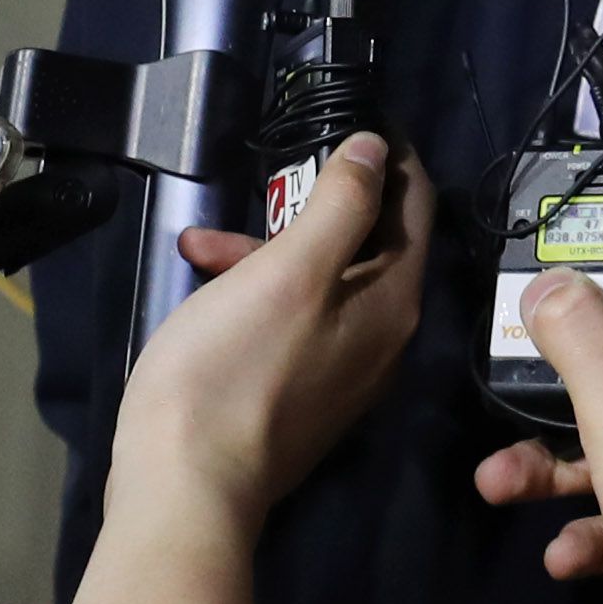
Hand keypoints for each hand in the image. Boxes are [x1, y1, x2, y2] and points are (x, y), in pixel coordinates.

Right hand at [113, 133, 431, 529]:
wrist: (187, 486)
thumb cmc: (236, 367)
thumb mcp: (290, 270)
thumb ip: (340, 205)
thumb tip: (377, 150)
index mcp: (393, 303)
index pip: (416, 210)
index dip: (394, 159)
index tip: (360, 117)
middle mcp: (382, 339)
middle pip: (367, 245)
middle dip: (312, 204)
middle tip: (266, 175)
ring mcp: (340, 372)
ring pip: (319, 283)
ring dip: (265, 249)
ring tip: (199, 243)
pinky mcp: (298, 395)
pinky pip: (291, 321)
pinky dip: (253, 292)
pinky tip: (203, 287)